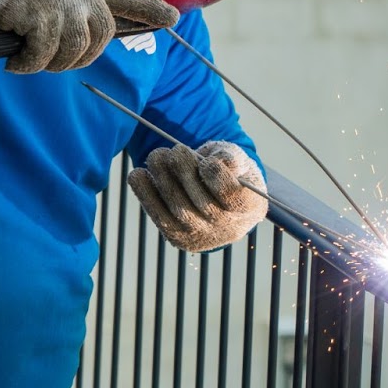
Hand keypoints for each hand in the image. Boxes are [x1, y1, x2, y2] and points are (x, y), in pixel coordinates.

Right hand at [0, 0, 178, 72]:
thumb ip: (79, 7)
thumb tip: (101, 36)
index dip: (149, 9)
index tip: (172, 18)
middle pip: (102, 36)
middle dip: (79, 57)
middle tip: (50, 59)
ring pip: (76, 49)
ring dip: (52, 62)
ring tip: (29, 56)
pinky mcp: (41, 11)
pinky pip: (46, 55)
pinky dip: (29, 64)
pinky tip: (15, 59)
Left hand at [128, 141, 268, 252]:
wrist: (219, 202)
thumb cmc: (230, 174)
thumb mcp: (237, 160)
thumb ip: (232, 157)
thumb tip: (223, 161)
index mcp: (249, 208)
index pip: (231, 195)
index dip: (216, 176)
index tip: (207, 161)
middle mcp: (227, 229)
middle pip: (201, 203)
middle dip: (185, 172)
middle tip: (177, 150)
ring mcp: (201, 237)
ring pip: (178, 210)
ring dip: (163, 179)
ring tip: (157, 155)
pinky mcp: (177, 237)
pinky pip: (158, 216)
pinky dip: (145, 194)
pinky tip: (138, 174)